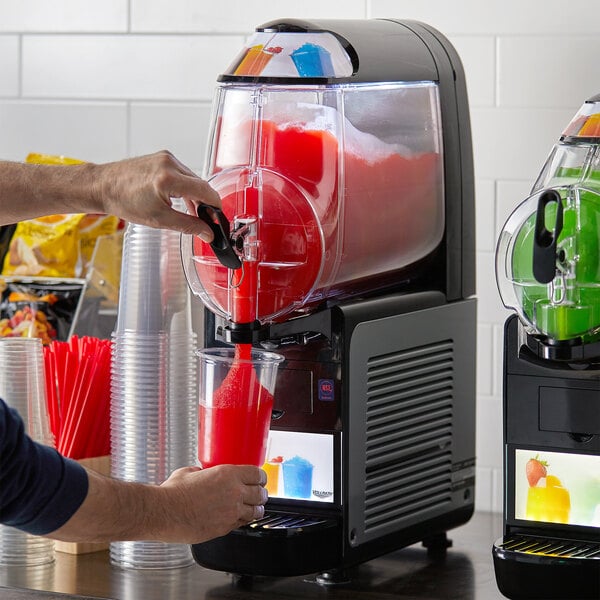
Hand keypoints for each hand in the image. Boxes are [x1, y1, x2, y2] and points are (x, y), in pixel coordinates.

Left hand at [93, 150, 220, 241]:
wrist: (103, 186)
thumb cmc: (124, 201)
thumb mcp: (159, 219)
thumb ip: (188, 226)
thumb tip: (207, 233)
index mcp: (169, 179)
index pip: (206, 191)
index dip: (215, 207)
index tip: (217, 219)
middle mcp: (169, 163)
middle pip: (201, 184)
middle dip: (205, 203)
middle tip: (204, 220)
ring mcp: (166, 158)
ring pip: (192, 179)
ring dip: (195, 195)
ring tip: (191, 212)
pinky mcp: (162, 157)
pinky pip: (183, 173)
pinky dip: (185, 186)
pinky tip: (180, 199)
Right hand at [156, 464, 267, 543]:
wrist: (165, 512)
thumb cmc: (174, 492)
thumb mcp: (190, 471)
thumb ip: (202, 471)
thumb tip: (201, 472)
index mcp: (228, 474)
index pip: (257, 474)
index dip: (260, 477)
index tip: (259, 479)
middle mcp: (234, 493)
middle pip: (261, 494)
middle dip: (261, 494)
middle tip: (258, 493)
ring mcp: (231, 513)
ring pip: (255, 512)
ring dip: (255, 509)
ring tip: (253, 508)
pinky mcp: (224, 528)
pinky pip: (241, 524)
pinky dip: (242, 521)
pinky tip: (237, 518)